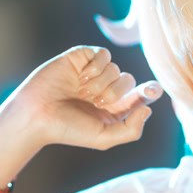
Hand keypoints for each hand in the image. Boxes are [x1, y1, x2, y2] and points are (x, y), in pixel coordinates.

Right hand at [2, 45, 162, 151]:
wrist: (38, 113)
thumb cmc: (68, 129)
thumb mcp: (104, 138)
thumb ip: (131, 130)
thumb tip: (148, 108)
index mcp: (114, 109)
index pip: (139, 96)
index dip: (150, 91)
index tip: (155, 90)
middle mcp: (105, 89)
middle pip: (129, 80)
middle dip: (115, 92)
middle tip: (96, 101)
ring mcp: (94, 73)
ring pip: (116, 68)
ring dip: (100, 82)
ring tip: (81, 92)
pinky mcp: (82, 57)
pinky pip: (103, 54)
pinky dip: (95, 66)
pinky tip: (80, 77)